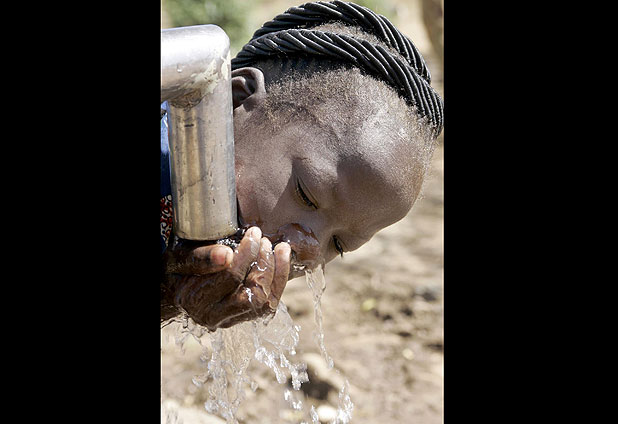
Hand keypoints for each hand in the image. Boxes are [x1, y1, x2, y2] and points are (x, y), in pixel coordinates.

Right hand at [162, 227, 291, 330]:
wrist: (176, 287)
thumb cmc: (178, 268)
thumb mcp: (179, 257)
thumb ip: (199, 257)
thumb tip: (226, 255)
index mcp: (195, 300)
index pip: (230, 278)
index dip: (246, 255)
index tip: (253, 233)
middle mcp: (213, 316)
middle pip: (251, 295)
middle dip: (264, 263)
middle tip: (264, 240)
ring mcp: (231, 319)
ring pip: (264, 303)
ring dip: (276, 272)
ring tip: (277, 247)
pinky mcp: (245, 317)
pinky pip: (269, 304)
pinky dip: (280, 280)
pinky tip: (282, 257)